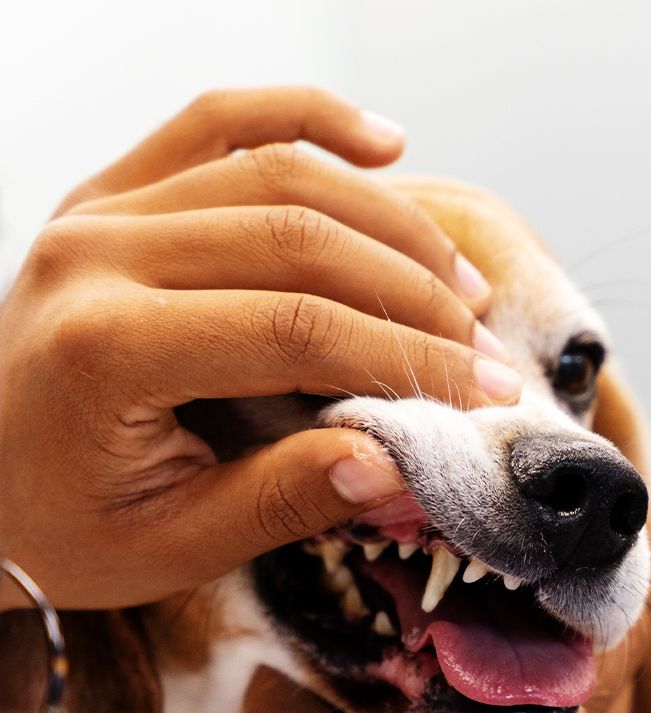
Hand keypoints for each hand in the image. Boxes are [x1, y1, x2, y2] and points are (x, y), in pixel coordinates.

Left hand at [0, 86, 519, 609]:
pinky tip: (383, 144)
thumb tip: (397, 462)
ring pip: (273, 173)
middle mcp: (95, 254)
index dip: (408, 360)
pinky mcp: (107, 196)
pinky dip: (305, 121)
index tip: (484, 396)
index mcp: (105, 348)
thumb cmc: (59, 530)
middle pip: (297, 237)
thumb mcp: (171, 546)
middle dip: (413, 296)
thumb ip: (283, 498)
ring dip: (385, 223)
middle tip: (484, 350)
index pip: (296, 328)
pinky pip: (214, 126)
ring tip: (458, 286)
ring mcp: (96, 212)